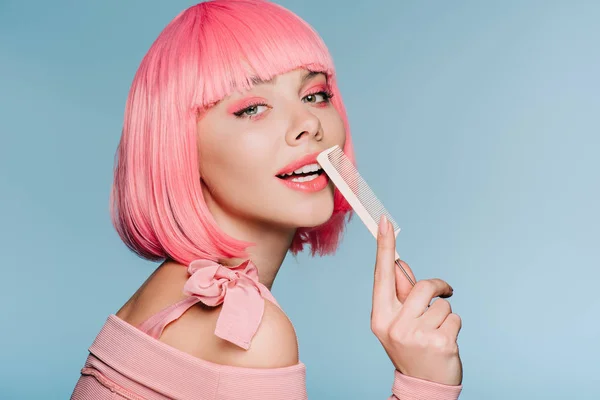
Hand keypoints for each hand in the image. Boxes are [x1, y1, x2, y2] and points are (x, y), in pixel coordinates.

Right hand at [370, 215, 462, 385]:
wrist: (423, 387)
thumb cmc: (410, 348)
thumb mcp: (398, 322)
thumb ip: (400, 293)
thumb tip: (401, 263)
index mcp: (380, 317)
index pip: (382, 275)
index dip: (384, 247)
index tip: (384, 221)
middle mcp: (394, 325)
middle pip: (422, 286)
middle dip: (438, 288)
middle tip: (445, 294)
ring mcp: (417, 336)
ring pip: (441, 305)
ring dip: (445, 314)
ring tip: (437, 333)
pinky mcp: (440, 344)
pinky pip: (454, 319)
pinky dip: (454, 327)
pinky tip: (445, 343)